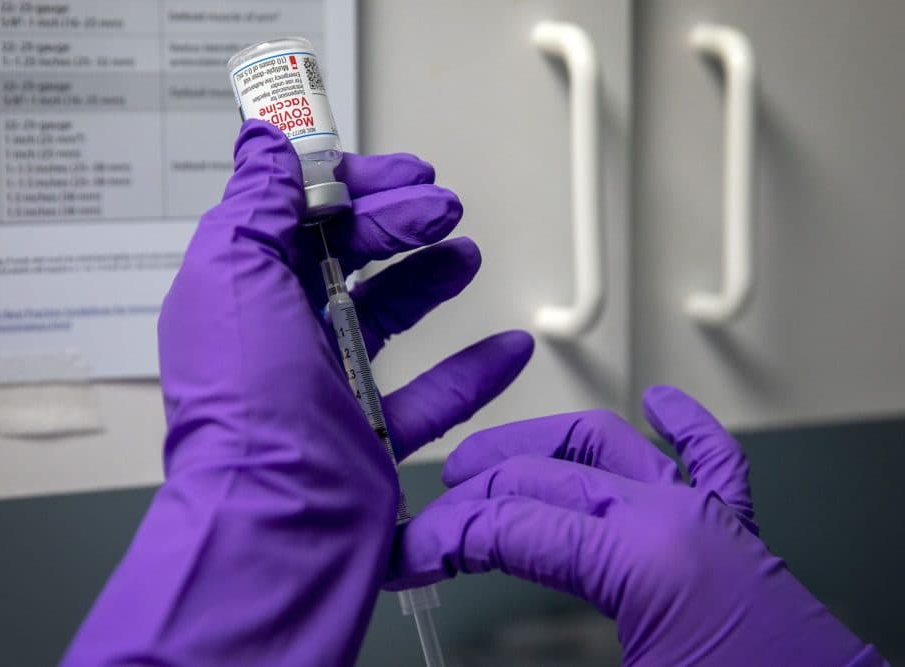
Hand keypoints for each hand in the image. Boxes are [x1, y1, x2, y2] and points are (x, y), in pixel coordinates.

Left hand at [62, 120, 532, 665]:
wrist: (280, 523)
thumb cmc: (249, 407)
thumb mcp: (235, 276)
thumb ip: (254, 204)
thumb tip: (263, 144)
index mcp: (244, 297)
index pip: (297, 220)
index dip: (350, 189)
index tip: (400, 176)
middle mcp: (281, 339)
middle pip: (347, 260)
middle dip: (399, 224)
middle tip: (443, 208)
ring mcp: (328, 388)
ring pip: (386, 317)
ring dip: (430, 279)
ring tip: (466, 253)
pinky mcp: (372, 436)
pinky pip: (432, 396)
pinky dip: (473, 371)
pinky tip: (508, 346)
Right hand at [387, 386, 885, 665]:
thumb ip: (533, 654)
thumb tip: (469, 651)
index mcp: (641, 558)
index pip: (513, 527)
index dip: (446, 540)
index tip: (409, 558)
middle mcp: (675, 519)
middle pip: (544, 478)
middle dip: (473, 497)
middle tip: (432, 527)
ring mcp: (709, 520)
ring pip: (608, 445)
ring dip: (541, 444)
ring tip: (490, 458)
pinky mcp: (737, 536)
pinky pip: (711, 459)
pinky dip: (680, 425)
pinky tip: (660, 404)